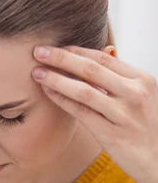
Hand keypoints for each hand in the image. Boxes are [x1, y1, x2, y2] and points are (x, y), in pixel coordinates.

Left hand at [31, 45, 157, 182]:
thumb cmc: (149, 129)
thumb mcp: (144, 97)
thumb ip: (123, 77)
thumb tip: (106, 51)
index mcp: (142, 79)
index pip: (104, 58)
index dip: (76, 51)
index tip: (55, 47)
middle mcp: (135, 93)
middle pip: (91, 69)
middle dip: (61, 58)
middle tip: (38, 51)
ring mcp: (124, 114)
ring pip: (83, 90)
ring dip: (56, 79)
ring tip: (37, 74)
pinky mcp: (112, 135)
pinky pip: (81, 113)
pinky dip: (63, 101)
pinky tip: (48, 94)